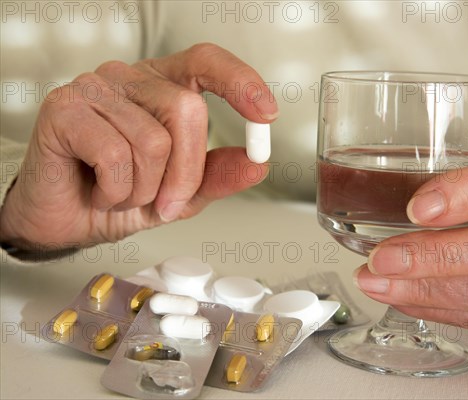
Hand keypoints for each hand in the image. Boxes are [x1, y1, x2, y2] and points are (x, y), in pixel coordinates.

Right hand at [0, 43, 277, 249]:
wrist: (65, 222)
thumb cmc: (117, 196)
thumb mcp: (180, 193)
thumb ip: (216, 175)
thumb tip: (257, 163)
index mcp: (161, 87)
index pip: (206, 62)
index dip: (240, 82)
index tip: (265, 114)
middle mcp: (129, 79)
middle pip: (186, 110)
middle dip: (186, 173)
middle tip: (167, 204)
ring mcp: (94, 89)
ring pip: (152, 140)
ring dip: (145, 189)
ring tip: (121, 193)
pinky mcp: (63, 109)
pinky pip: (114, 154)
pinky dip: (116, 189)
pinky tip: (99, 190)